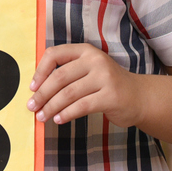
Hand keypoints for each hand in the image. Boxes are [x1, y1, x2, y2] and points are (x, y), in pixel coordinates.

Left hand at [27, 43, 141, 127]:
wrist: (139, 96)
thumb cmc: (107, 84)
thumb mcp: (89, 70)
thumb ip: (68, 73)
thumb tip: (37, 89)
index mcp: (85, 50)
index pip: (55, 54)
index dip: (40, 71)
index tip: (32, 87)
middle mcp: (95, 60)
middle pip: (59, 77)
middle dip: (42, 94)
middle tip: (32, 107)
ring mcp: (105, 77)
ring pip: (69, 93)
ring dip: (52, 107)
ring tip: (42, 117)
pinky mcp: (111, 96)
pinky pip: (81, 106)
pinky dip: (67, 114)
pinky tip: (59, 119)